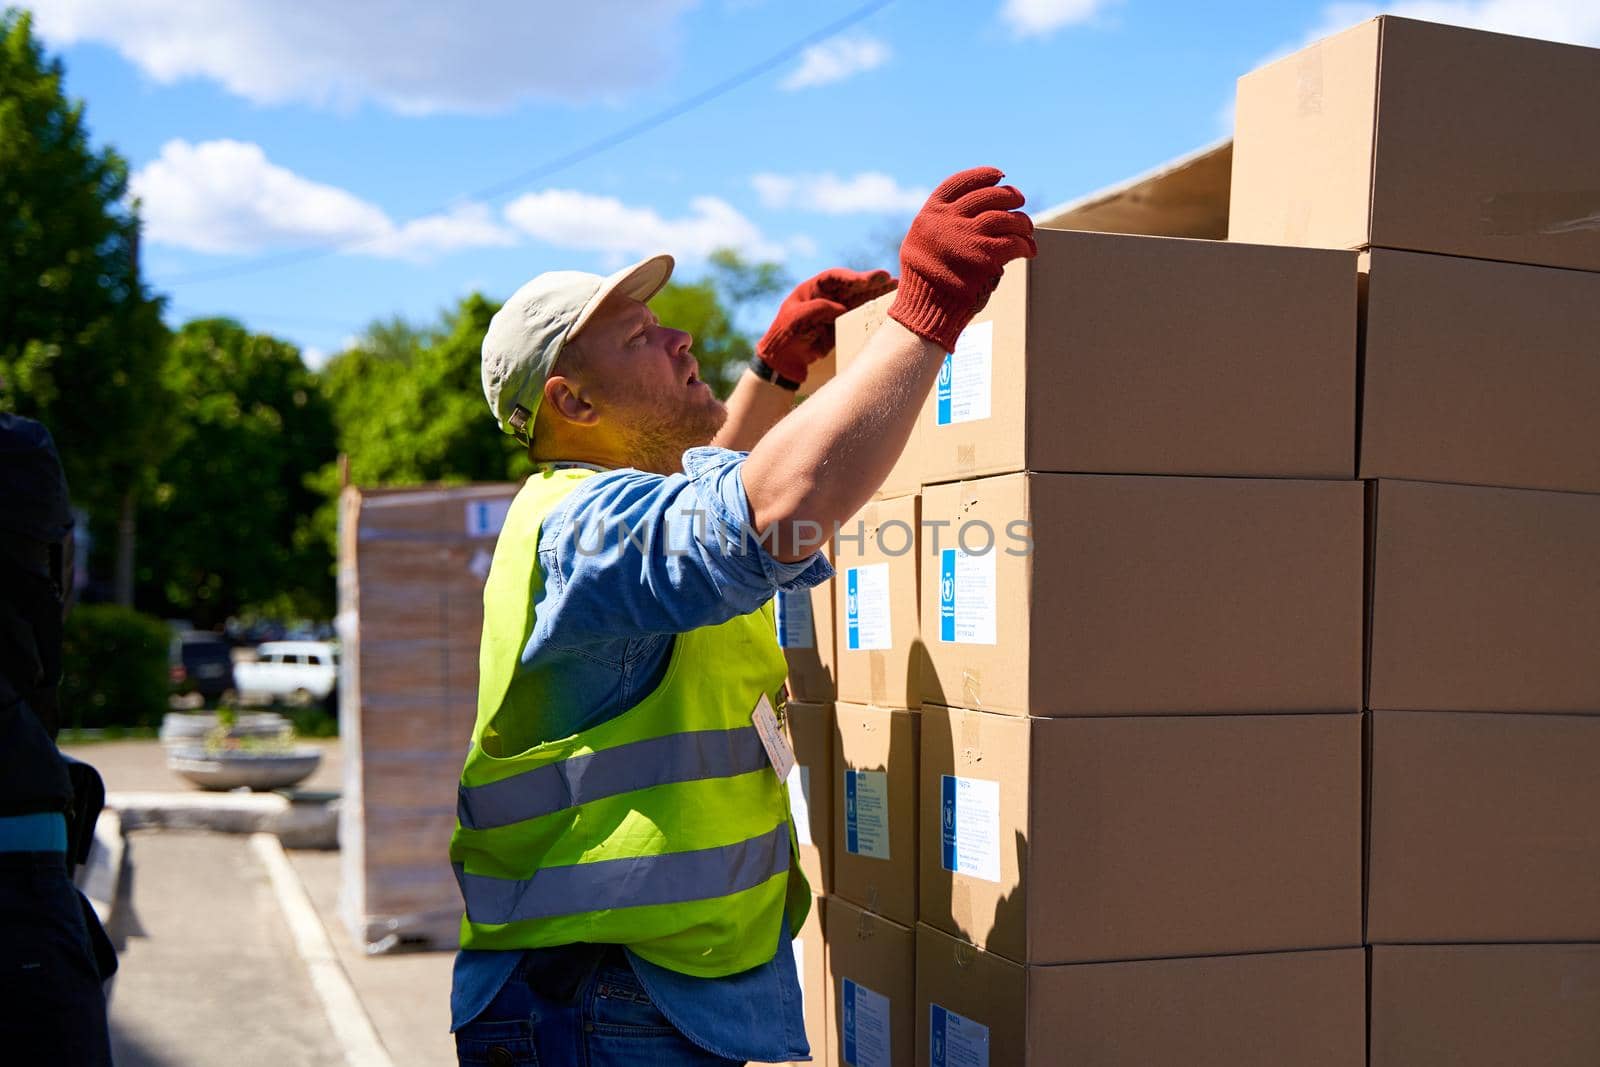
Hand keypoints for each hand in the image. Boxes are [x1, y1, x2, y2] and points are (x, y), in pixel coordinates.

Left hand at [756, 268, 897, 383]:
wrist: (782, 361)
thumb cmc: (783, 336)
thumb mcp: (797, 319)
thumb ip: (819, 309)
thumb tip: (842, 308)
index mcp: (812, 289)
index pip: (835, 278)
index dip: (852, 277)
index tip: (867, 279)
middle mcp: (827, 297)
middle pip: (852, 287)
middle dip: (871, 283)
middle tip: (891, 280)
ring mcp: (836, 312)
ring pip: (860, 300)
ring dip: (877, 296)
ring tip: (898, 290)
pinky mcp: (842, 327)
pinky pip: (860, 318)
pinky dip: (873, 314)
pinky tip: (888, 311)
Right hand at [888, 166, 1035, 350]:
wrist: (926, 308)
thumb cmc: (925, 280)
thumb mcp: (920, 243)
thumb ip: (940, 225)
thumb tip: (970, 210)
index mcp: (930, 214)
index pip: (960, 183)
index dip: (982, 176)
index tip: (999, 176)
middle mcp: (948, 220)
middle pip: (988, 197)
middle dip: (1008, 197)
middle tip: (1020, 201)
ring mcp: (967, 236)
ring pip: (1005, 218)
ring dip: (1022, 222)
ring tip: (1028, 229)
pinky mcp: (984, 256)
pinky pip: (1014, 243)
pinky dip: (1025, 245)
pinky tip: (1029, 250)